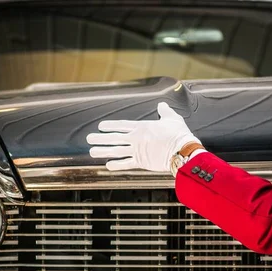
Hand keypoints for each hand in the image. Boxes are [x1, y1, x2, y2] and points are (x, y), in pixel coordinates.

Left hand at [86, 102, 200, 171]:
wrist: (182, 149)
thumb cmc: (178, 133)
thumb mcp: (172, 118)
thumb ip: (165, 111)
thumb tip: (162, 105)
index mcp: (141, 127)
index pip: (121, 126)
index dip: (109, 126)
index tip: (100, 126)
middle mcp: (136, 138)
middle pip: (114, 138)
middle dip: (100, 138)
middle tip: (89, 139)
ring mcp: (137, 150)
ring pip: (116, 150)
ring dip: (103, 151)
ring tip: (92, 151)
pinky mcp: (142, 162)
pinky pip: (126, 164)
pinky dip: (117, 165)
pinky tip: (108, 165)